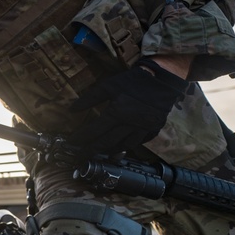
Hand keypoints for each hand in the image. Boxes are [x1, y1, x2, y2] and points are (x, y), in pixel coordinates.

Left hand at [68, 58, 187, 155]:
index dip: (81, 138)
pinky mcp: (153, 129)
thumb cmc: (134, 81)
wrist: (162, 79)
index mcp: (117, 112)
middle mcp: (130, 124)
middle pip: (107, 142)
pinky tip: (120, 147)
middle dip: (91, 150)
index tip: (71, 143)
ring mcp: (143, 128)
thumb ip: (89, 98)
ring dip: (109, 150)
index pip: (94, 130)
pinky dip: (128, 146)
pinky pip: (139, 143)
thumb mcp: (109, 85)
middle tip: (81, 156)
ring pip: (123, 146)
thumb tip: (72, 109)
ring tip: (99, 152)